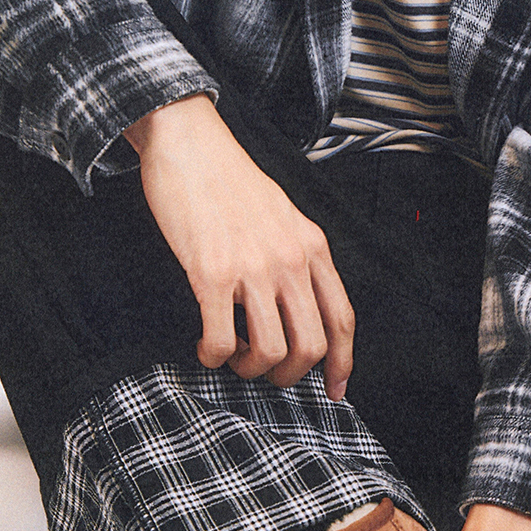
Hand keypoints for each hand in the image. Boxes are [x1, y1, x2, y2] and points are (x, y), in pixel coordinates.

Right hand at [129, 99, 354, 384]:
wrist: (188, 141)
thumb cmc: (228, 178)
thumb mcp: (282, 213)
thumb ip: (295, 254)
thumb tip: (297, 305)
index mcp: (312, 245)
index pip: (342, 318)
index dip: (342, 363)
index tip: (335, 390)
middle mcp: (290, 258)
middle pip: (311, 346)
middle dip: (288, 375)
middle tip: (264, 371)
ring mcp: (252, 267)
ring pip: (272, 352)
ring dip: (250, 369)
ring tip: (233, 356)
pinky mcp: (211, 272)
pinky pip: (222, 341)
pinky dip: (214, 357)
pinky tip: (205, 347)